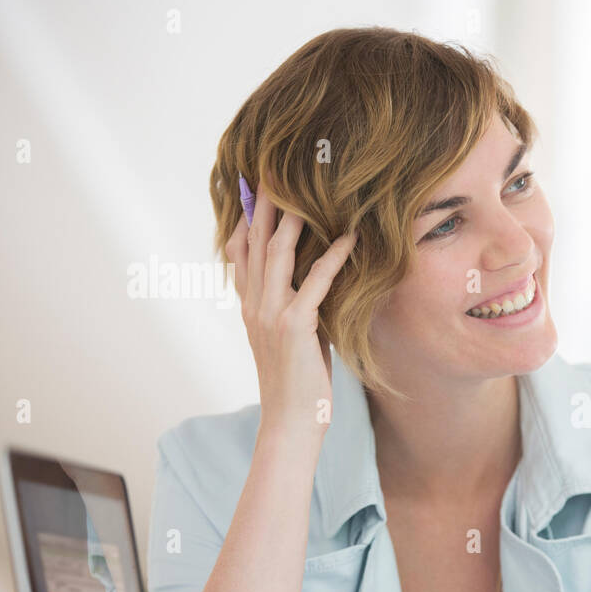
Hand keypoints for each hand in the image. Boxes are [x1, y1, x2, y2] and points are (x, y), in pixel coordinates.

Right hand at [225, 182, 356, 443]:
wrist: (292, 421)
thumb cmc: (300, 382)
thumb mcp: (295, 336)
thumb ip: (299, 305)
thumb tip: (318, 279)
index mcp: (250, 306)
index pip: (241, 252)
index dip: (246, 217)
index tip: (252, 187)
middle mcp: (254, 305)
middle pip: (256, 243)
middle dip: (264, 205)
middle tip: (272, 169)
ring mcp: (270, 314)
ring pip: (278, 255)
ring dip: (293, 219)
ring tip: (307, 190)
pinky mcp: (294, 327)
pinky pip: (314, 283)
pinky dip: (333, 258)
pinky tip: (349, 238)